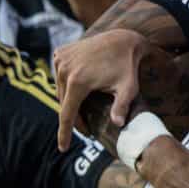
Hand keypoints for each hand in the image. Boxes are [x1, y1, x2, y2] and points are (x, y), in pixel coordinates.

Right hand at [53, 29, 151, 151]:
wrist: (122, 39)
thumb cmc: (127, 67)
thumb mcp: (128, 89)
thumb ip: (122, 107)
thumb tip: (118, 125)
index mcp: (77, 81)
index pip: (67, 114)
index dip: (65, 133)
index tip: (63, 148)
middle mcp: (64, 69)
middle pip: (64, 103)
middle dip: (74, 117)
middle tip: (88, 129)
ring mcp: (60, 59)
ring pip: (61, 90)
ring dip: (70, 101)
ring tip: (85, 109)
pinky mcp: (60, 53)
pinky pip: (60, 76)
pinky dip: (67, 85)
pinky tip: (79, 88)